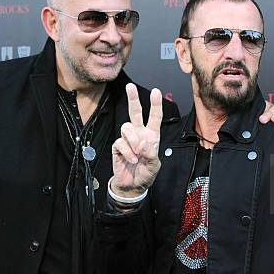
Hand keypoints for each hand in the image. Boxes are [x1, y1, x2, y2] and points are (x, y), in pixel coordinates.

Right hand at [110, 83, 162, 198]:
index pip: (154, 118)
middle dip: (133, 99)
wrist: (132, 186)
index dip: (155, 105)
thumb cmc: (145, 173)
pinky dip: (127, 152)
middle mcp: (139, 134)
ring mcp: (127, 140)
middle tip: (130, 87)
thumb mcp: (154, 166)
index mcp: (151, 136)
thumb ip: (151, 154)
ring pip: (126, 127)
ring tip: (137, 154)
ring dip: (132, 140)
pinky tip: (131, 160)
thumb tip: (142, 142)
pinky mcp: (118, 147)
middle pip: (135, 113)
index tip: (156, 92)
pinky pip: (120, 142)